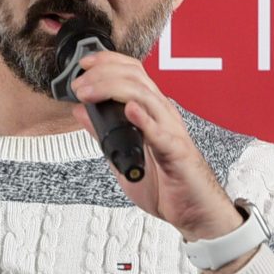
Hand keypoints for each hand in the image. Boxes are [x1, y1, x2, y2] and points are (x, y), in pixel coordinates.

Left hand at [69, 50, 242, 242]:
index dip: (107, 62)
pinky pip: (160, 131)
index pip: (131, 73)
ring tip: (89, 94)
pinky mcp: (176, 152)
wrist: (194, 211)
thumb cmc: (167, 184)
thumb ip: (102, 134)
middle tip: (79, 86)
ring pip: (144, 95)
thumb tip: (80, 112)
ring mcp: (170, 130)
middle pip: (135, 77)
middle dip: (102, 74)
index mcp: (151, 112)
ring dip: (112, 89)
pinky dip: (143, 119)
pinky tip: (129, 110)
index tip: (84, 64)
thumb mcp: (122, 156)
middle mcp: (162, 114)